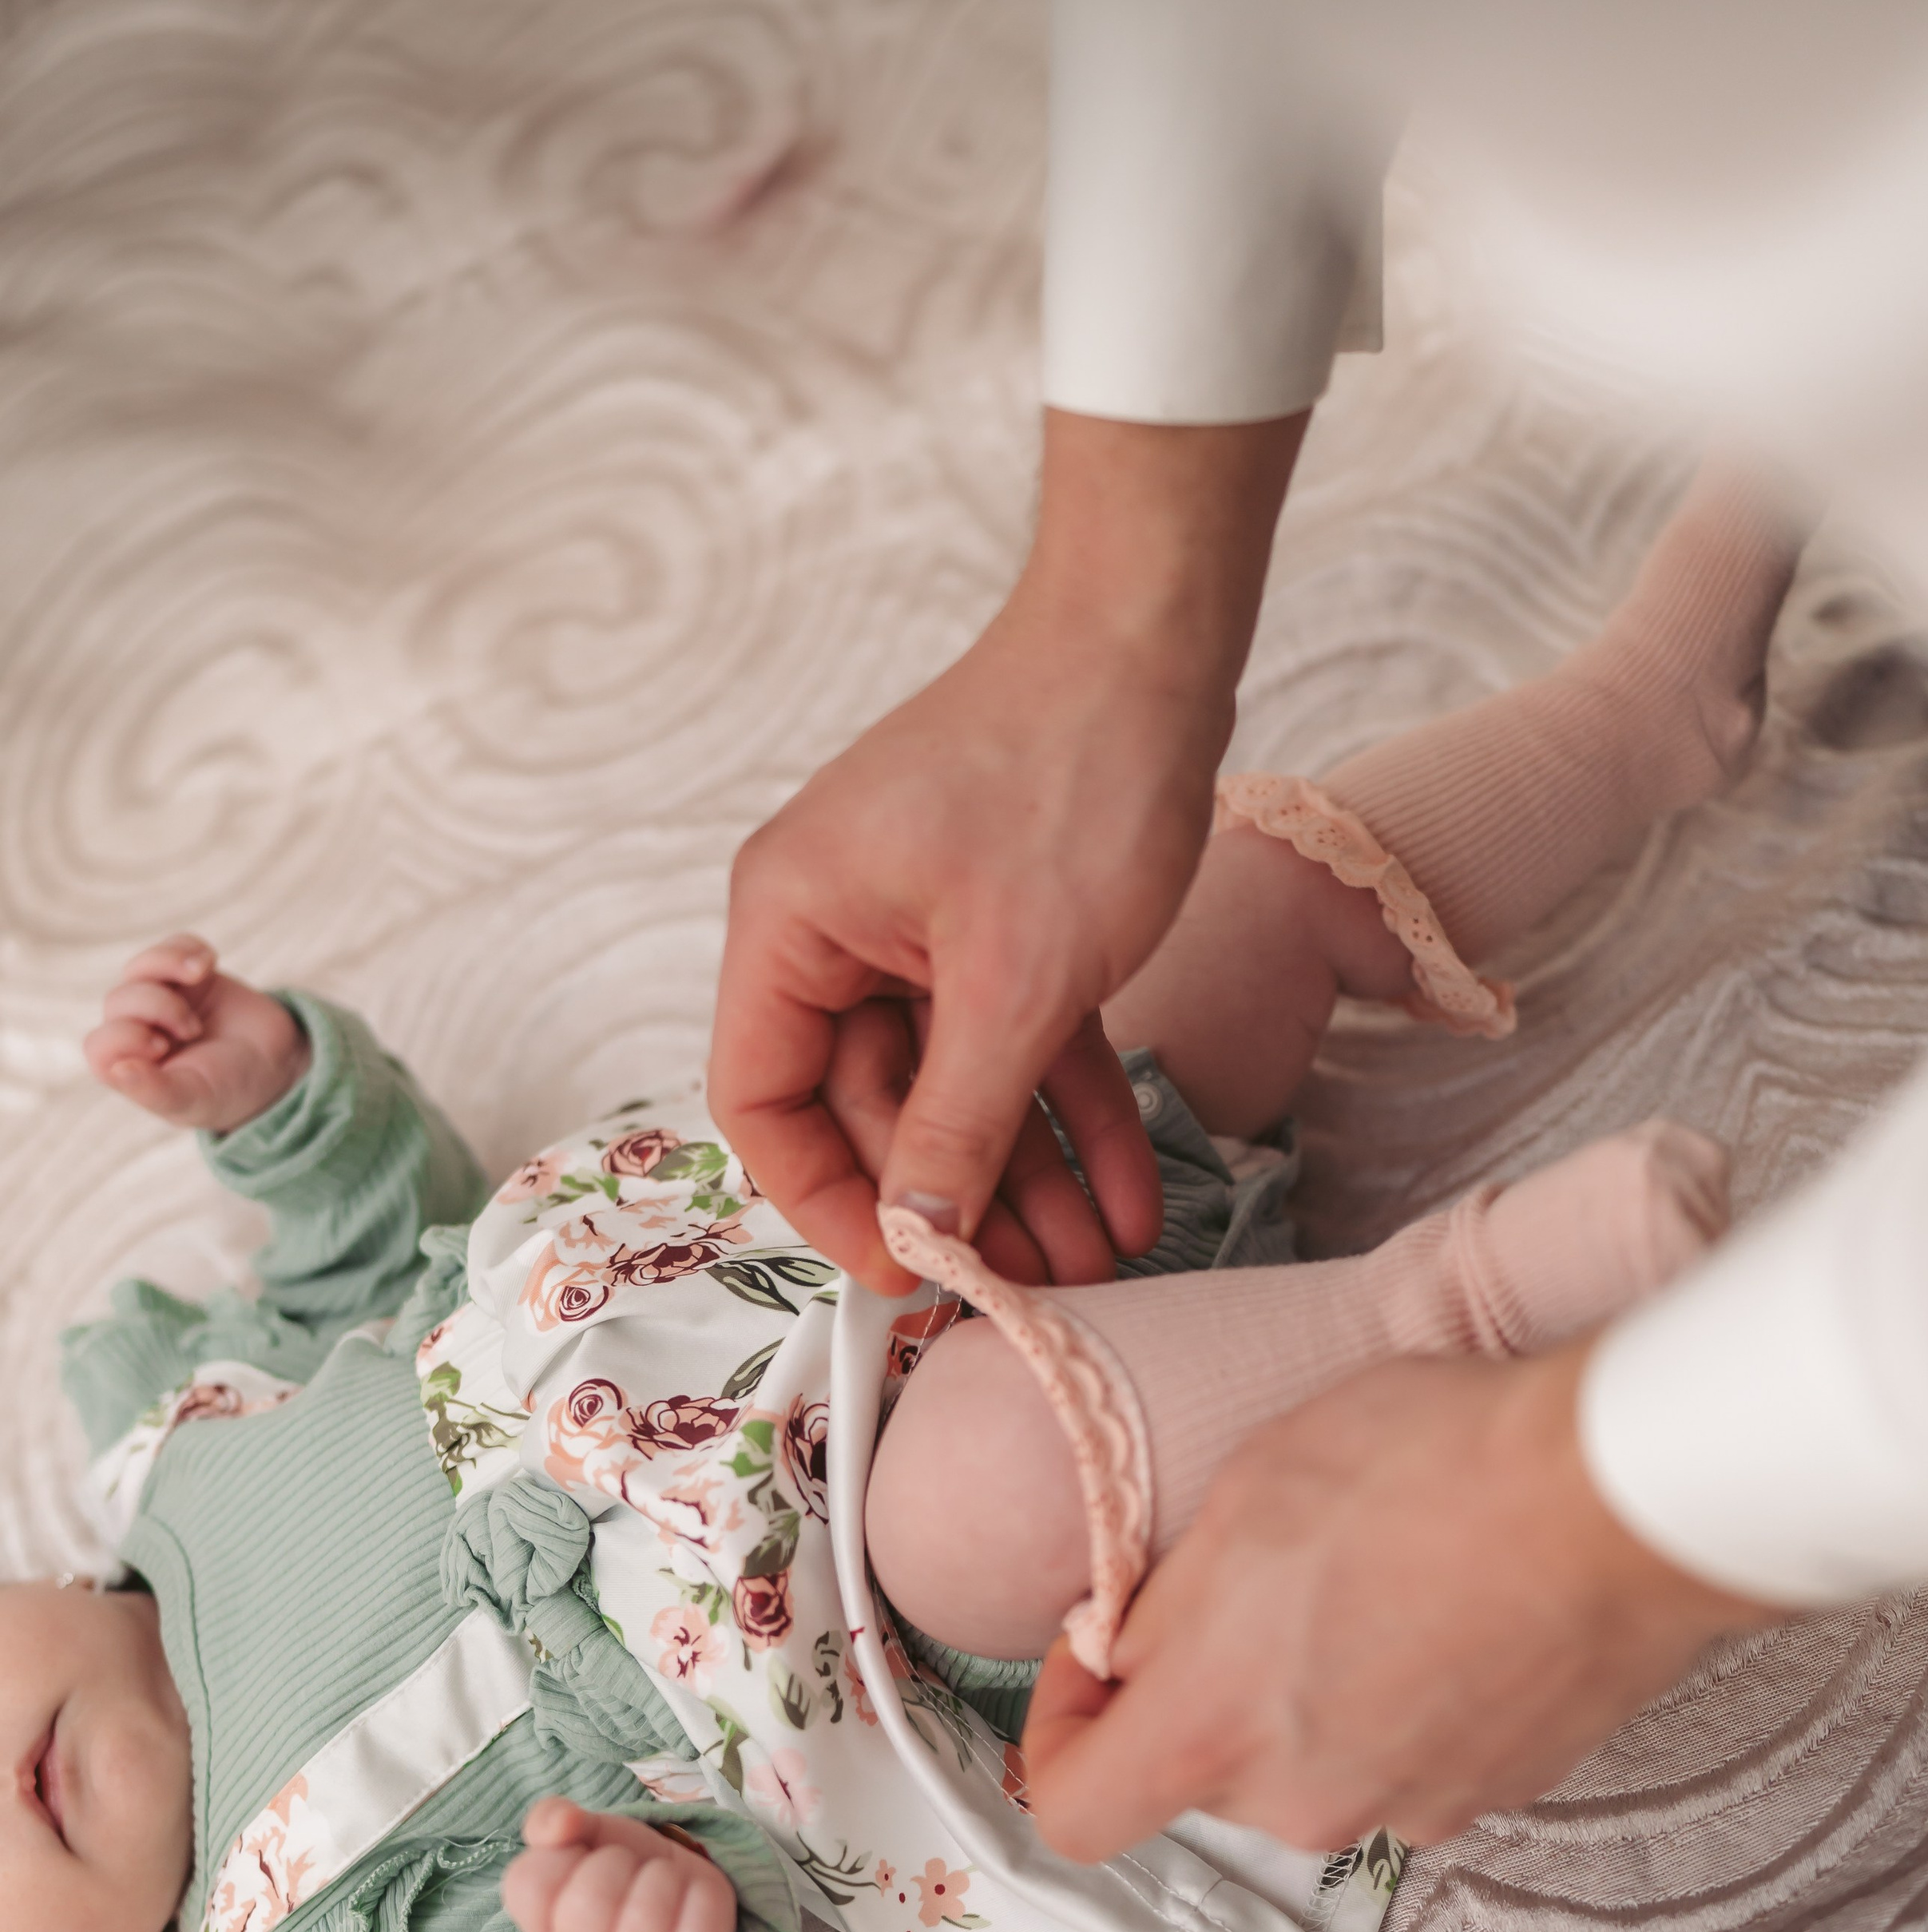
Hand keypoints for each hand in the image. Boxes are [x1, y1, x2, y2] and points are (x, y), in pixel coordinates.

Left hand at [84, 937, 308, 1134]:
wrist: (276, 1066)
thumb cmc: (229, 1092)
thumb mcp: (194, 1100)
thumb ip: (155, 1091)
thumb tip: (118, 1069)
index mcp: (130, 1068)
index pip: (99, 1046)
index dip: (125, 1038)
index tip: (162, 1047)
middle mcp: (137, 1031)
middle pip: (118, 1001)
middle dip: (157, 1007)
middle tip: (192, 1030)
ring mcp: (162, 998)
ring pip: (140, 967)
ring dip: (167, 965)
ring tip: (199, 975)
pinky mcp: (189, 976)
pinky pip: (173, 945)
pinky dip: (188, 947)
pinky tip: (209, 963)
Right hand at [503, 1798, 736, 1931]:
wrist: (674, 1890)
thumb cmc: (617, 1863)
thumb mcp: (582, 1833)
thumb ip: (553, 1819)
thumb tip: (560, 1822)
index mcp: (541, 1924)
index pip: (530, 1885)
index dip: (563, 1856)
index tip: (583, 1857)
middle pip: (589, 1902)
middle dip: (617, 1862)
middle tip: (627, 1866)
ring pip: (646, 1917)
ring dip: (662, 1876)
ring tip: (660, 1879)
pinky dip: (702, 1896)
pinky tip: (691, 1895)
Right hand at [710, 407, 1308, 1292]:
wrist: (1159, 639)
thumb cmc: (1069, 771)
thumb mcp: (1016, 981)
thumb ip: (957, 1119)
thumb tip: (915, 1234)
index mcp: (791, 924)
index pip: (764, 1103)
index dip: (828, 1201)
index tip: (908, 1273)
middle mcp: (838, 929)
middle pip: (870, 1110)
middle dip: (958, 1204)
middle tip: (1034, 1292)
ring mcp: (918, 928)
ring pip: (958, 1091)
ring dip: (1029, 1182)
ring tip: (1100, 1268)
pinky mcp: (997, 927)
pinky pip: (1020, 1049)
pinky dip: (1071, 1117)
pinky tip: (1130, 1197)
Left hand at [1023, 1342, 1787, 1859]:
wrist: (1618, 1496)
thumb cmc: (1430, 1465)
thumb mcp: (1244, 1491)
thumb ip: (1165, 1603)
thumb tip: (1130, 1647)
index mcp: (1211, 1730)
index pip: (1072, 1810)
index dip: (1059, 1732)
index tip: (1093, 1657)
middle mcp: (1302, 1800)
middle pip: (1204, 1777)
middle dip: (1208, 1690)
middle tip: (1251, 1582)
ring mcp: (1409, 1806)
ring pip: (1314, 1765)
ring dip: (1315, 1695)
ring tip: (1371, 1581)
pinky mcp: (1498, 1792)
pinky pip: (1413, 1757)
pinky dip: (1410, 1701)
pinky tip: (1449, 1609)